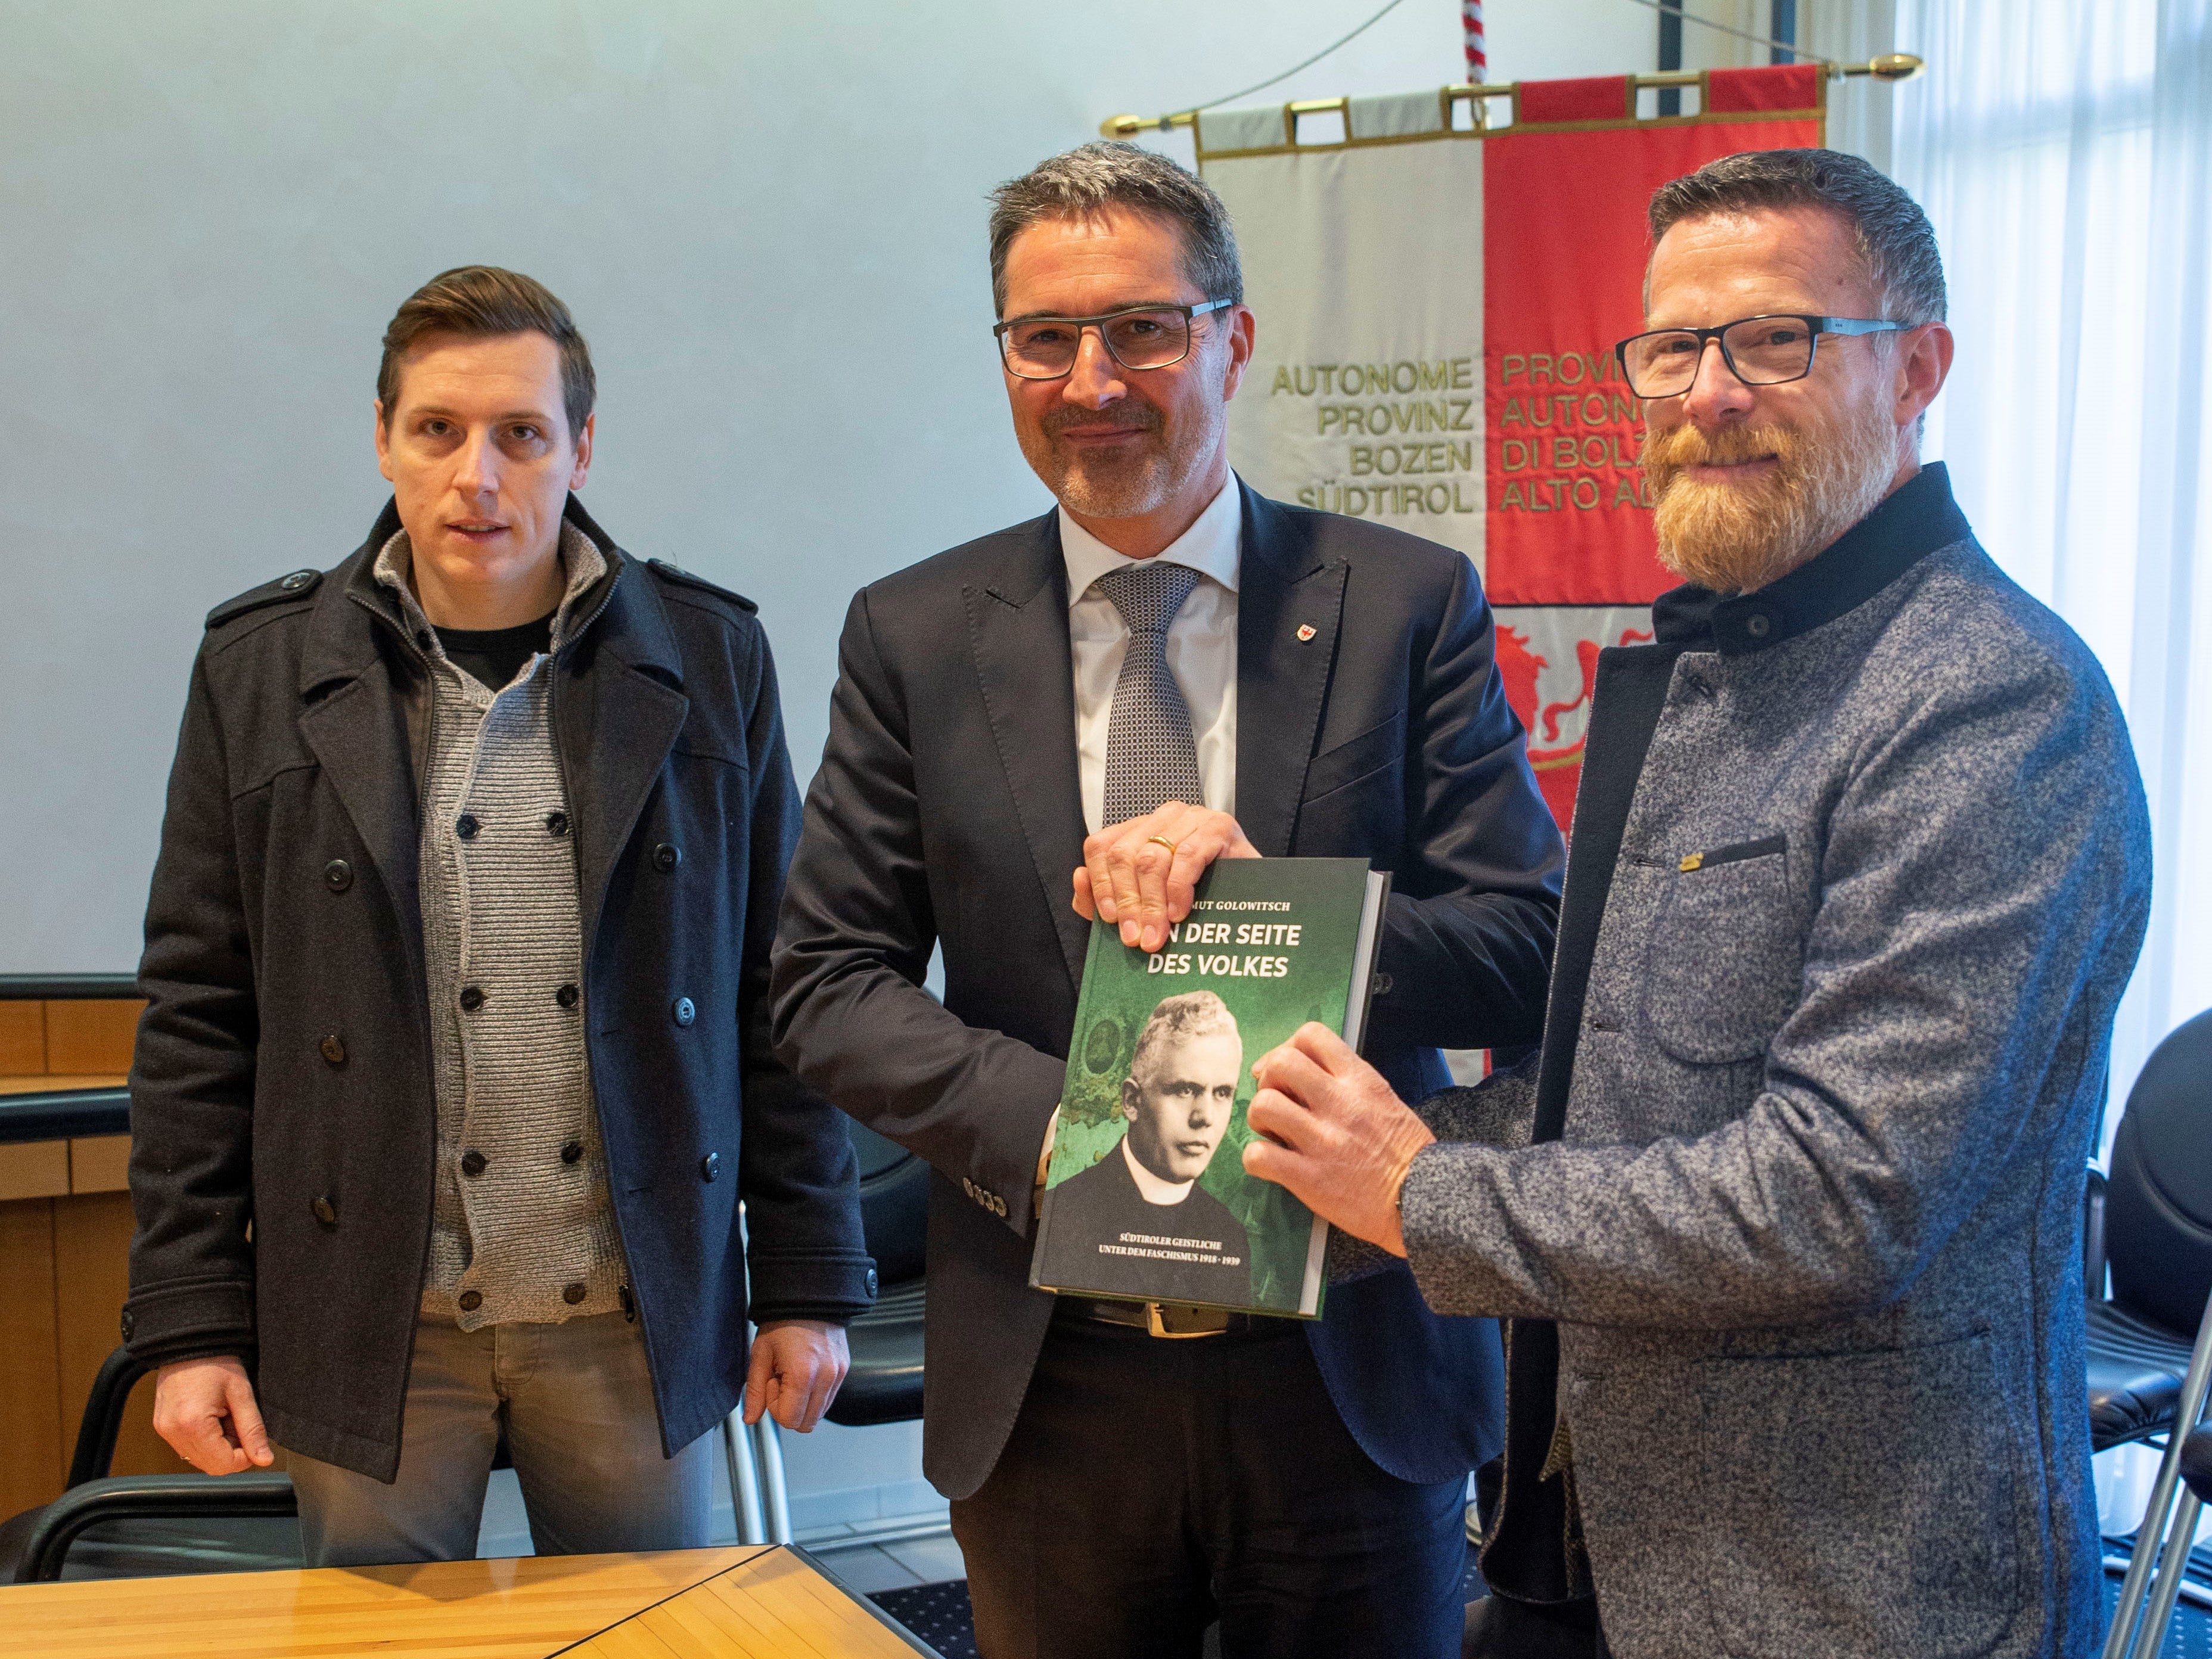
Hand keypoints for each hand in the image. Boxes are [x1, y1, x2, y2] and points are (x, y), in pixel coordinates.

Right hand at [152, 1355, 273, 1473]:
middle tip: (238, 1424)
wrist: (189, 1343)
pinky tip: (211, 1417)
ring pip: (198, 1459)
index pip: (223, 1465)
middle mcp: (174, 1433)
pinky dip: (204, 1440)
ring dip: (218, 1446)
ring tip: (224, 1417)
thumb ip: (253, 1429)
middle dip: (231, 1452)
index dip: (245, 1457)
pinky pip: (187, 1447)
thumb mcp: (242, 1394)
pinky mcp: (163, 1427)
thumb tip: (264, 1459)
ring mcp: (165, 1431)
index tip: (253, 1440)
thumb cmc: (214, 1363)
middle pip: (210, 1466)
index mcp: (193, 1426)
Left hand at [744, 1320, 849, 1432]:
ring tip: (794, 1376)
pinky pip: (828, 1398)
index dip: (775, 1407)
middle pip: (806, 1423)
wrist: (808, 1298)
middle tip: (782, 1382)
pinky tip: (805, 1372)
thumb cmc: (782, 1322)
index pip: (789, 1420)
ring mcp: (838, 1374)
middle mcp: (826, 1377)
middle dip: (790, 1409)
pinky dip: (814, 1394)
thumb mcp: (760, 1355)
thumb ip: (754, 1391)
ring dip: (803, 1403)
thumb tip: (751, 1418)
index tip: (772, 1383)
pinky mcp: (844, 1370)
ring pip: (819, 1413)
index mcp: (803, 1375)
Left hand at [1072, 802, 1259, 952]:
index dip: (1101, 884)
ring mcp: (1191, 817)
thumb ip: (1106, 896)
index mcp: (1139, 830)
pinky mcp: (1219, 825)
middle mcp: (1162, 817)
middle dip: (1128, 902)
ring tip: (1157, 936)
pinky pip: (1188, 856)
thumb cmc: (1200, 897)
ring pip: (1153, 857)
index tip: (1109, 921)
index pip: (1101, 846)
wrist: (1256, 893)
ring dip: (1152, 904)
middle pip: (1124, 854)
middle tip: (1136, 939)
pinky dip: (1178, 889)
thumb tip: (1079, 880)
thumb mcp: (1148, 901)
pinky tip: (1180, 914)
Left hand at [1243, 1023, 1435, 1257]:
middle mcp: (1340, 1105)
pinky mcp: (1309, 1179)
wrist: (1422, 1201)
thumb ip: (1347, 1082)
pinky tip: (1271, 1163)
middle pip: (1280, 1063)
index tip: (1286, 1072)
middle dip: (1268, 1080)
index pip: (1311, 1035)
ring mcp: (1323, 1141)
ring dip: (1259, 1118)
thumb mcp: (1384, 1100)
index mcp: (1361, 1082)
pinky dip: (1256, 1159)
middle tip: (1277, 1102)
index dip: (1287, 1048)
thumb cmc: (1405, 1155)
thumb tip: (1303, 1074)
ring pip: (1263, 1105)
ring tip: (1274, 1133)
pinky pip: (1258, 1156)